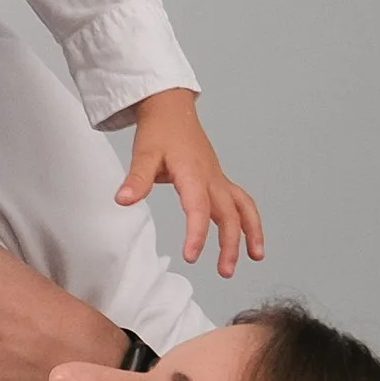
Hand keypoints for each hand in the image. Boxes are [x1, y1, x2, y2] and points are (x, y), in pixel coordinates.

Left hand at [116, 86, 264, 276]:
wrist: (172, 108)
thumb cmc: (159, 131)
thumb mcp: (144, 153)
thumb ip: (136, 179)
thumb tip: (123, 200)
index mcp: (193, 173)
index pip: (198, 208)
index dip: (197, 233)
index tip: (191, 256)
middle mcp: (211, 178)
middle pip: (229, 213)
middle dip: (231, 244)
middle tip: (224, 272)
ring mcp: (218, 179)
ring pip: (243, 207)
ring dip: (251, 232)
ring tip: (256, 257)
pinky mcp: (218, 180)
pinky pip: (240, 202)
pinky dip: (248, 221)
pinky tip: (248, 240)